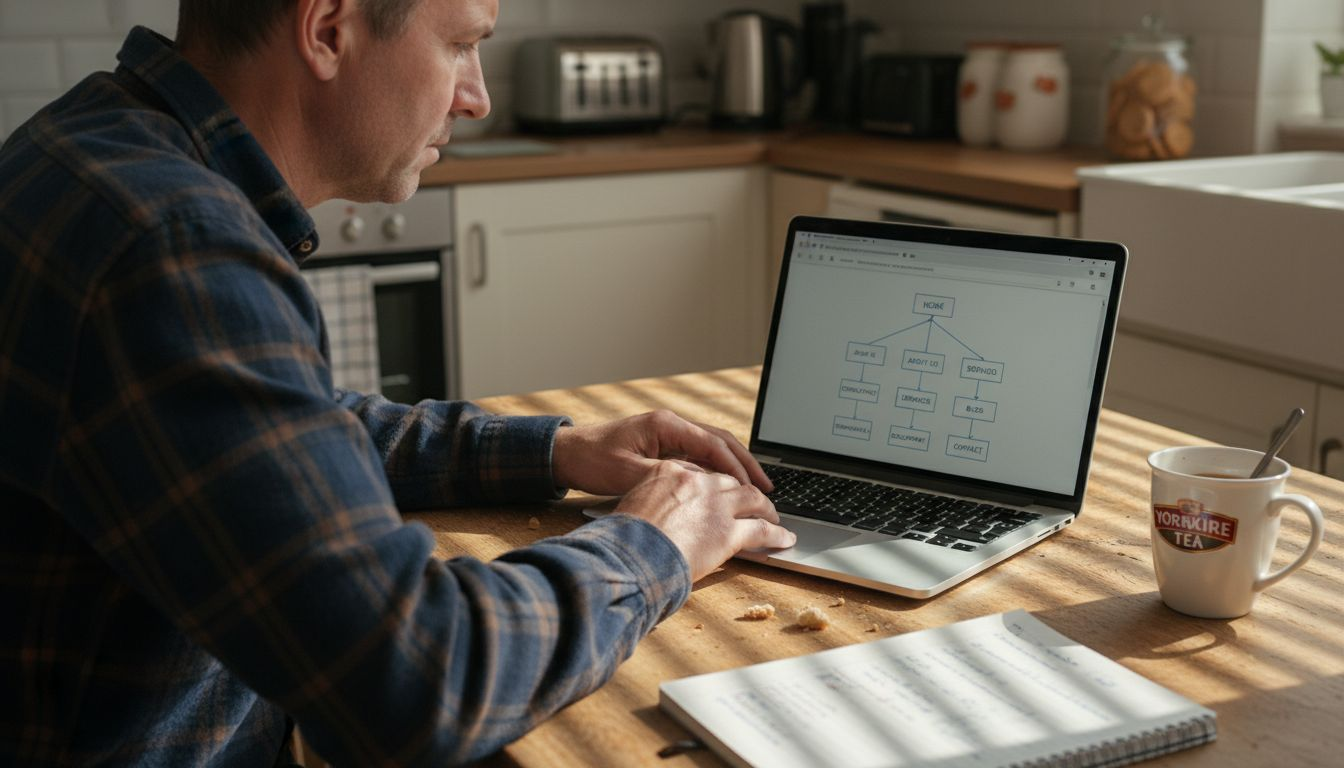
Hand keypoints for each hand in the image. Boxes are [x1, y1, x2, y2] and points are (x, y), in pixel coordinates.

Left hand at [551, 410, 772, 495]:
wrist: (567, 453)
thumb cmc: (592, 461)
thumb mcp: (627, 473)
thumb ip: (665, 477)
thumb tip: (699, 485)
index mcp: (665, 425)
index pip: (712, 445)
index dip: (735, 469)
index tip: (752, 489)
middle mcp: (672, 425)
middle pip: (721, 442)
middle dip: (745, 464)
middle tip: (766, 487)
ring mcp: (669, 434)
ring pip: (713, 447)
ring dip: (734, 466)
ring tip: (755, 488)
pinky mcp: (664, 445)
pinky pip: (699, 455)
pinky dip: (717, 469)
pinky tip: (726, 486)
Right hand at [615, 461, 795, 581]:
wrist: (627, 555)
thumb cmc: (620, 539)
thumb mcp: (629, 508)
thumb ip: (648, 504)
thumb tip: (653, 518)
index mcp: (668, 471)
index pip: (700, 472)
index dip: (714, 484)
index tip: (720, 492)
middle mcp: (695, 482)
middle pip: (729, 481)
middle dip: (744, 491)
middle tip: (753, 501)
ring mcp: (715, 505)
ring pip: (752, 499)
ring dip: (765, 508)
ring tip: (774, 517)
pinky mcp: (728, 531)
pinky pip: (761, 529)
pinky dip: (776, 534)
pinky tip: (785, 538)